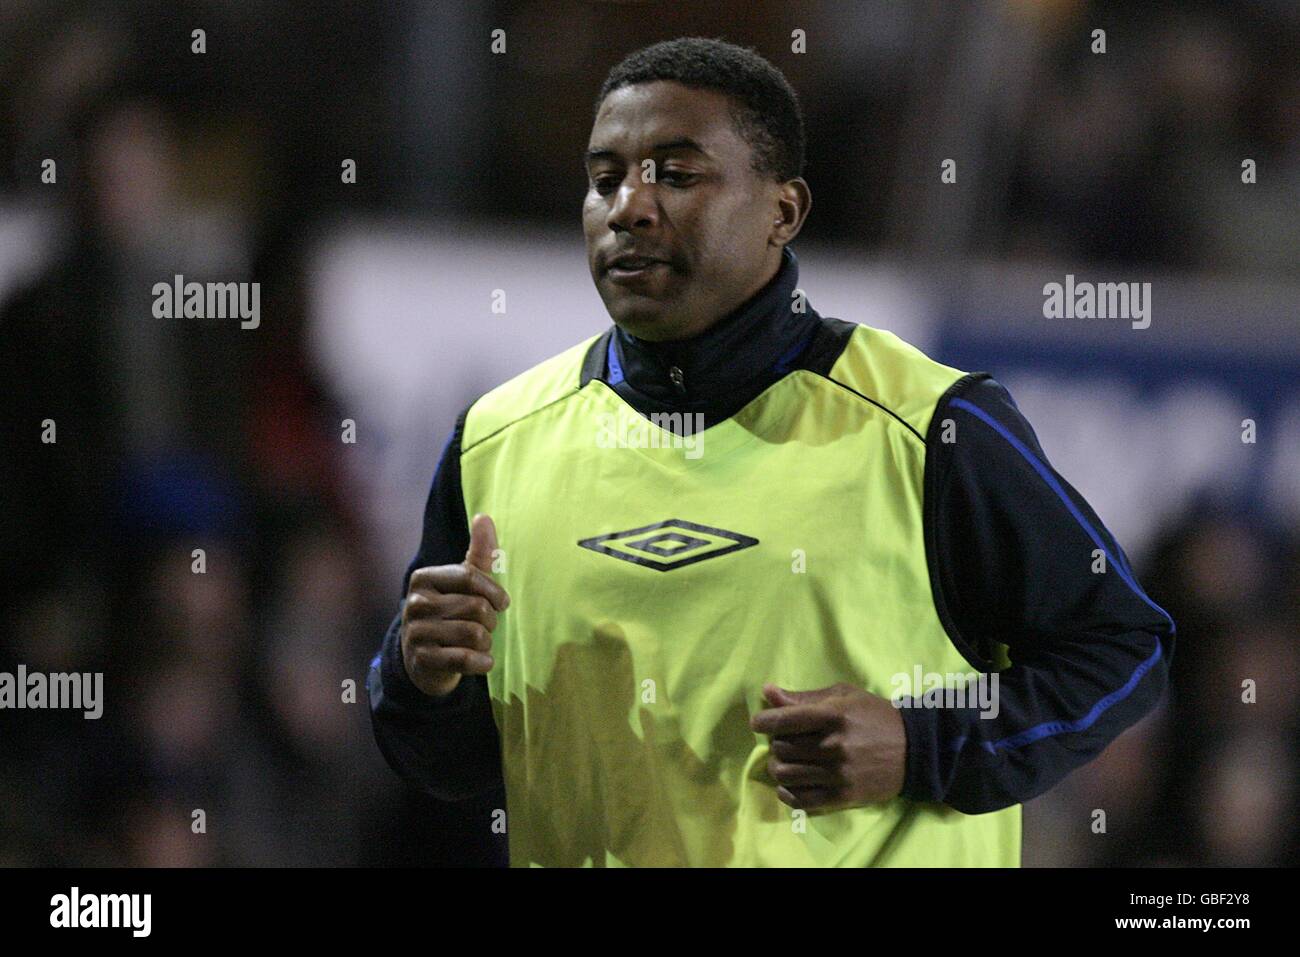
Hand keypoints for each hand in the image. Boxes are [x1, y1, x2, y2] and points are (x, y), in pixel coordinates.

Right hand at [400, 513, 509, 697]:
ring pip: (474, 634)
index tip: (502, 603)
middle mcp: (415, 603)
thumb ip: (478, 553)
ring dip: (487, 642)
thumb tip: (484, 517)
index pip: (470, 576)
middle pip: (477, 607)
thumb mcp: (464, 583)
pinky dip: (482, 662)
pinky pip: (465, 659)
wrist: (424, 661)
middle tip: (485, 627)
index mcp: (424, 578)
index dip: (494, 591)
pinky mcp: (422, 660)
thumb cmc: (450, 613)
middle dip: (491, 621)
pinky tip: (484, 662)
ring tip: (480, 643)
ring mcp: (416, 633)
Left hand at [749, 682, 905, 810]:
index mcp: (833, 716)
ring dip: (778, 767)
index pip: (784, 720)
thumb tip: (768, 692)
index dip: (763, 721)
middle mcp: (834, 746)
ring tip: (786, 761)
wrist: (913, 749)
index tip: (758, 722)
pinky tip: (790, 783)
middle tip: (783, 740)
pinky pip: (800, 801)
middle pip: (781, 748)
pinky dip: (787, 793)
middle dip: (775, 743)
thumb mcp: (843, 696)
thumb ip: (803, 697)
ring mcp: (838, 775)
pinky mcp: (843, 798)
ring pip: (785, 775)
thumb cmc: (874, 716)